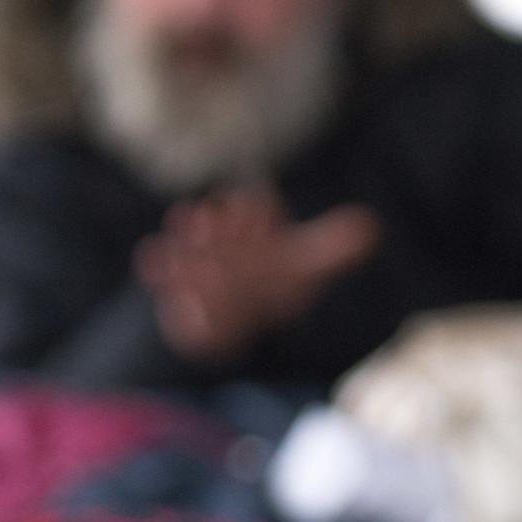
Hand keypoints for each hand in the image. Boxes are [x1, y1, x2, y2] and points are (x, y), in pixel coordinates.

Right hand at [134, 187, 381, 361]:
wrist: (231, 314)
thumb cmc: (272, 282)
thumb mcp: (304, 269)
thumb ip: (332, 249)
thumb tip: (370, 227)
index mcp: (257, 227)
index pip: (256, 211)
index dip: (256, 212)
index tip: (255, 208)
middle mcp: (226, 238)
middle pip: (219, 226)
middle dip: (215, 224)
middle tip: (208, 218)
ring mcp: (199, 260)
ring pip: (192, 248)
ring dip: (187, 240)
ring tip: (184, 229)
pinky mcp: (178, 284)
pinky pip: (166, 274)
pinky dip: (159, 267)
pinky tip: (151, 256)